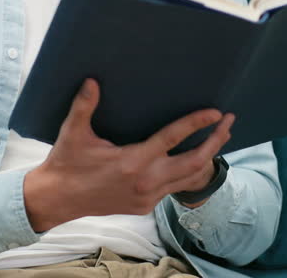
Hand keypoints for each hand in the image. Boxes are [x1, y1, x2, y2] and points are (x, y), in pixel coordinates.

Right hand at [22, 78, 233, 231]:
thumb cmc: (66, 163)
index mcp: (132, 161)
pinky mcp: (145, 205)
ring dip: (208, 157)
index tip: (216, 112)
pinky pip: (176, 187)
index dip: (197, 123)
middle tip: (229, 122)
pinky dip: (190, 172)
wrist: (57, 200)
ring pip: (190, 178)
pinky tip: (197, 157)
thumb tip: (91, 80)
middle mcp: (146, 181)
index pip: (173, 138)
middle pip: (194, 162)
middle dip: (215, 141)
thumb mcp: (73, 133)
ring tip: (221, 136)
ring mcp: (148, 196)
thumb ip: (84, 106)